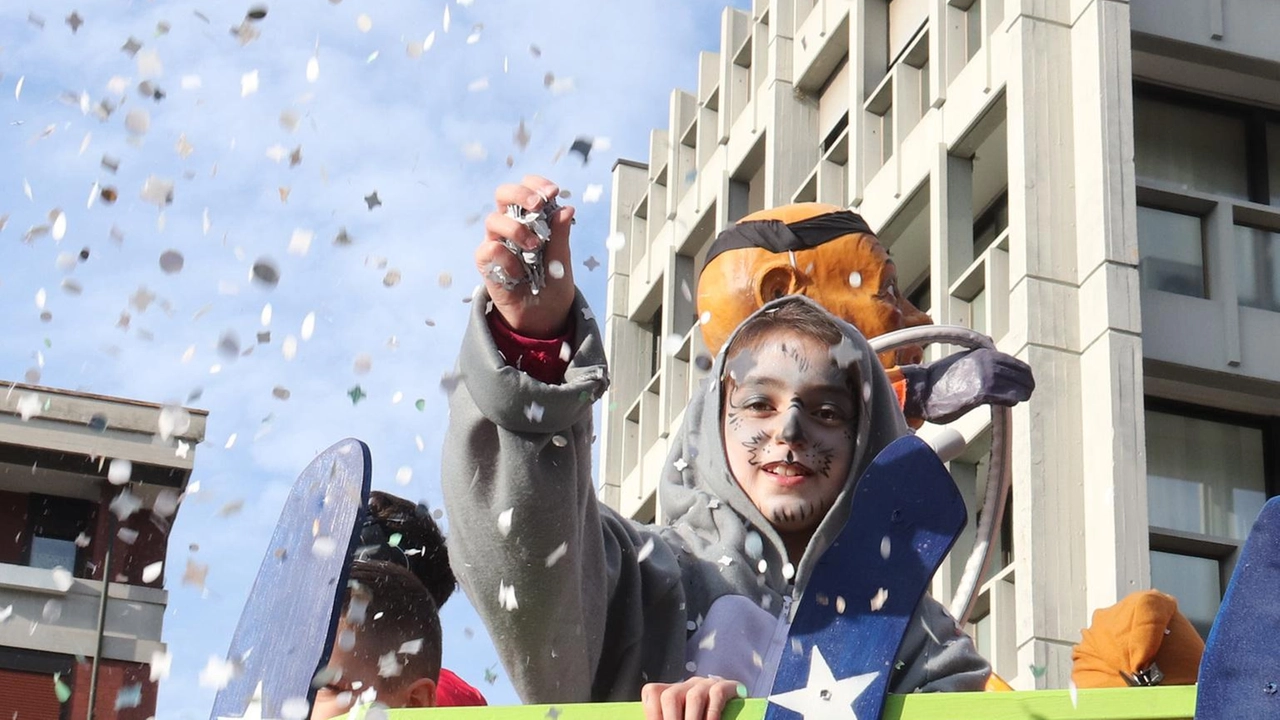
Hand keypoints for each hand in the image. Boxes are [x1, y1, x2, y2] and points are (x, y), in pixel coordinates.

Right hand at [476, 175, 576, 337]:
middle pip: (502, 194)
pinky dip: (505, 257)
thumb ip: (560, 236)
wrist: (543, 317)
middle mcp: (511, 226)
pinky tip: (518, 271)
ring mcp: (497, 243)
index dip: (536, 184)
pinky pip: (488, 249)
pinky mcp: (487, 264)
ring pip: (493, 220)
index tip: (552, 192)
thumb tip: (566, 208)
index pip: (527, 190)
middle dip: (519, 193)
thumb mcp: (562, 260)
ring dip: (516, 229)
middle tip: (537, 205)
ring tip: (534, 246)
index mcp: (532, 220)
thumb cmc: (553, 285)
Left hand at [641, 677, 744, 719]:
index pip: (653, 693)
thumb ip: (672, 715)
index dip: (653, 714)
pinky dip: (712, 714)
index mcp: (672, 692)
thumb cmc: (703, 715)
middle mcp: (687, 685)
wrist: (739, 710)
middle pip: (670, 696)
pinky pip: (717, 696)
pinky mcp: (726, 686)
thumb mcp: (685, 715)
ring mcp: (706, 684)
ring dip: (693, 719)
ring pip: (694, 696)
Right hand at [901, 348, 1034, 424]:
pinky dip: (1011, 401)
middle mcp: (987, 361)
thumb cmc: (938, 378)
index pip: (1016, 364)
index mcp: (984, 352)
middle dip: (1025, 385)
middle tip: (1026, 393)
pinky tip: (1009, 404)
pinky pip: (1007, 398)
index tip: (1024, 383)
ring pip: (1017, 387)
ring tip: (1018, 399)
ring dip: (1020, 394)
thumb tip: (990, 339)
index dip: (1023, 375)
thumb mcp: (961, 357)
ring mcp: (985, 376)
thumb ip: (978, 354)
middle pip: (1021, 375)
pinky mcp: (981, 393)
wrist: (920, 391)